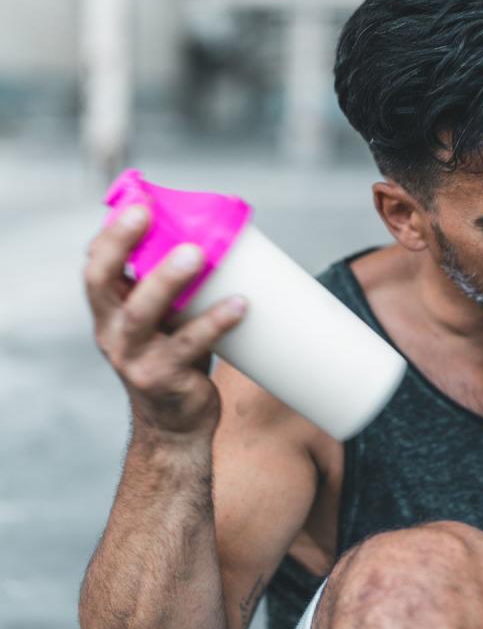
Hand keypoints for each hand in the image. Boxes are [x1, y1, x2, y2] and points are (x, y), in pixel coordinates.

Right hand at [84, 205, 246, 436]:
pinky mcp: (162, 377)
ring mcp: (133, 357)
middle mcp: (112, 331)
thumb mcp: (164, 320)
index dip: (110, 234)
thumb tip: (217, 232)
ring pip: (142, 313)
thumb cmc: (176, 358)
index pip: (95, 265)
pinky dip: (216, 321)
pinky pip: (190, 345)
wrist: (176, 425)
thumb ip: (174, 287)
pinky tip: (241, 304)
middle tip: (148, 214)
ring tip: (197, 254)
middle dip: (122, 244)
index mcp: (109, 311)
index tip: (136, 203)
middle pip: (102, 282)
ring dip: (167, 280)